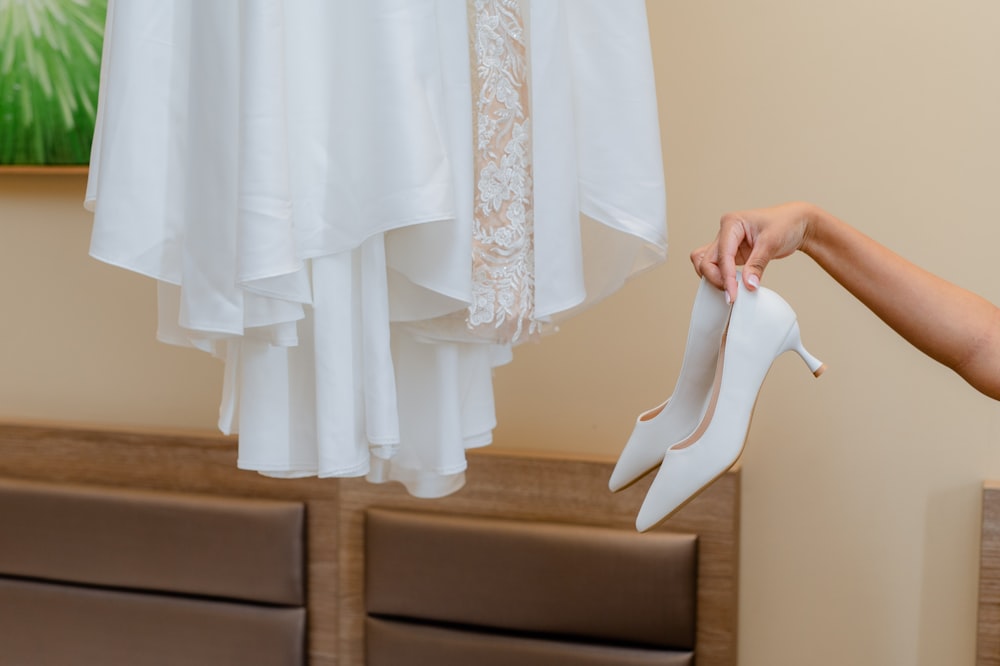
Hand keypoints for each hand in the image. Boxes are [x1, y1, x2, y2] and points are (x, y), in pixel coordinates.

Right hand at [690, 202, 814, 302]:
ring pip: (705, 264)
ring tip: (731, 290)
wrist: (796, 224)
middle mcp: (725, 233)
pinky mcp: (731, 254)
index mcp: (732, 223)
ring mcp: (726, 244)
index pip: (722, 254)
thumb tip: (747, 285)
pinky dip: (719, 278)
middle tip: (732, 294)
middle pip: (706, 260)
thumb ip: (757, 265)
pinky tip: (731, 286)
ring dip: (713, 279)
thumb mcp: (772, 243)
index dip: (726, 276)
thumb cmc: (785, 224)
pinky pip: (715, 268)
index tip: (733, 294)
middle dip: (716, 279)